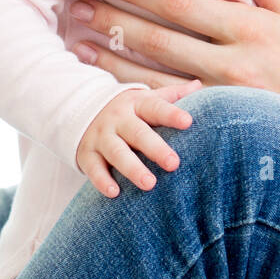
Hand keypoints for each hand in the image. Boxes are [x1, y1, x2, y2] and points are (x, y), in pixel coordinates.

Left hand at [67, 0, 279, 139]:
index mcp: (252, 26)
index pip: (185, 0)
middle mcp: (233, 61)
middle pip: (160, 34)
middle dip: (116, 16)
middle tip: (79, 4)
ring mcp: (223, 97)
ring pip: (154, 73)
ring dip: (113, 56)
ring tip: (78, 41)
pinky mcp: (218, 123)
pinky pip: (166, 106)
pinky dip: (133, 93)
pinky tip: (107, 85)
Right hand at [75, 80, 202, 196]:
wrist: (81, 110)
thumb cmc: (128, 110)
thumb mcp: (146, 98)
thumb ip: (172, 95)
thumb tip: (198, 85)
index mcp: (137, 104)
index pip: (156, 107)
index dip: (171, 114)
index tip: (188, 122)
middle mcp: (118, 119)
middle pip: (138, 133)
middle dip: (156, 148)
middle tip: (174, 164)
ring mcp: (101, 136)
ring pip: (116, 152)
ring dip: (132, 168)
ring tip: (150, 184)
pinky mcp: (87, 154)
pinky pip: (94, 169)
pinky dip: (102, 181)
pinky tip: (114, 193)